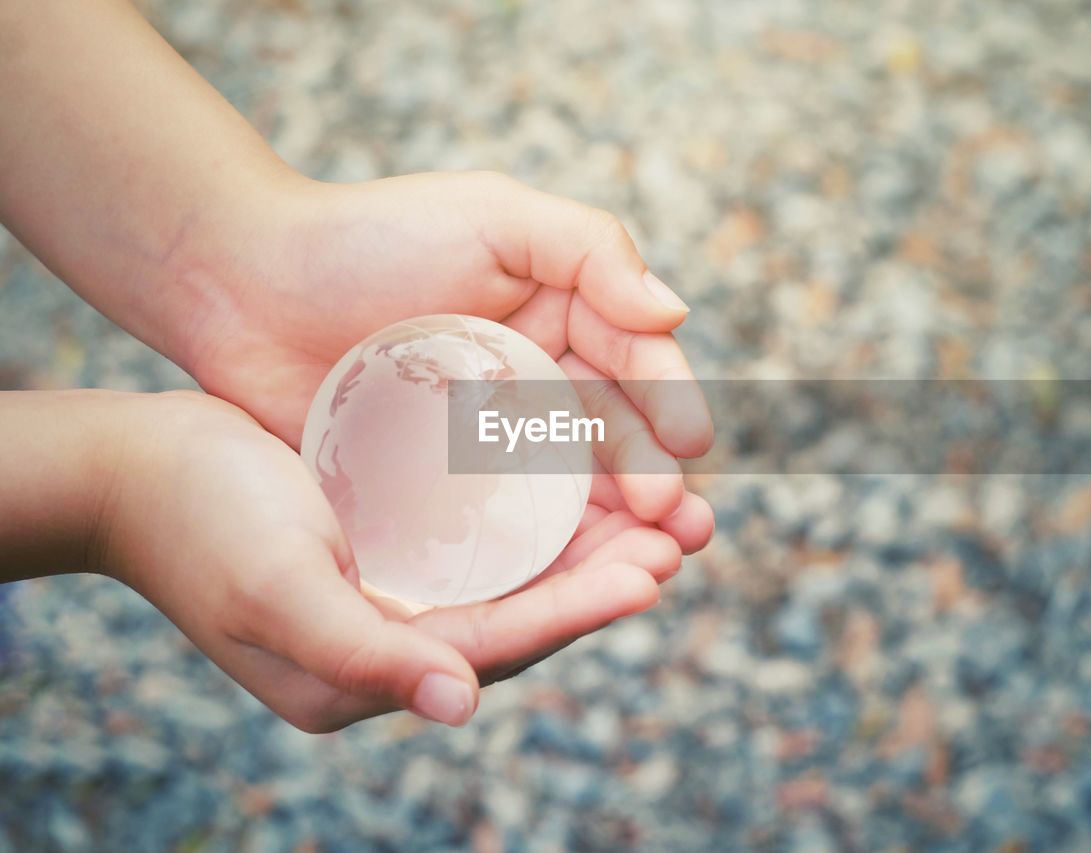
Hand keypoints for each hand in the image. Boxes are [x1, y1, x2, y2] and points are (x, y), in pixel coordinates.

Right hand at [100, 391, 683, 731]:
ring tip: (658, 511)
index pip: (499, 643)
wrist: (133, 471)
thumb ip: (365, 651)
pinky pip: (483, 541)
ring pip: (514, 575)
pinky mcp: (392, 549)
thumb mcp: (277, 586)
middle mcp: (391, 642)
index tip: (652, 570)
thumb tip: (458, 703)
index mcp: (366, 671)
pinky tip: (580, 483)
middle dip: (603, 575)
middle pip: (522, 614)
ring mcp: (392, 596)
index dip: (578, 607)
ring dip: (584, 544)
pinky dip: (536, 517)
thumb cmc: (195, 522)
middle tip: (683, 533)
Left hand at [180, 172, 713, 534]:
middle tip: (682, 528)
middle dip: (659, 485)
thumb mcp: (495, 214)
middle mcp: (535, 389)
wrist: (242, 284)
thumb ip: (594, 251)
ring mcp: (488, 449)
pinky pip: (502, 532)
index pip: (637, 367)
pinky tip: (572, 583)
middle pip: (617, 445)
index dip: (668, 407)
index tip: (690, 446)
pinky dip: (545, 559)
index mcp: (563, 321)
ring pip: (572, 498)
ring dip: (620, 534)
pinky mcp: (439, 496)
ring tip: (651, 565)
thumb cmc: (369, 235)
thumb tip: (676, 314)